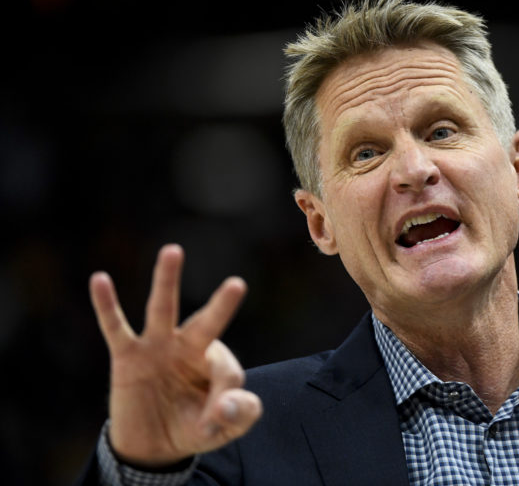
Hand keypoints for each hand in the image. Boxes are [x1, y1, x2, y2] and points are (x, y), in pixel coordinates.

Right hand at [90, 244, 261, 466]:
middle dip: (222, 307)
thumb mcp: (224, 429)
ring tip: (173, 251)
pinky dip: (107, 305)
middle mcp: (189, 348)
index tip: (219, 418)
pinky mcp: (127, 357)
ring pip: (164, 310)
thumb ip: (240, 416)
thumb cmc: (194, 427)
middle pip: (207, 323)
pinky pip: (115, 328)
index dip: (226, 398)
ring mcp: (157, 348)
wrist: (152, 446)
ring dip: (168, 282)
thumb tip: (228, 404)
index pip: (227, 372)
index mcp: (215, 363)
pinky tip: (99, 280)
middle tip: (238, 286)